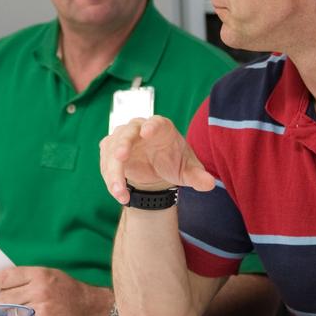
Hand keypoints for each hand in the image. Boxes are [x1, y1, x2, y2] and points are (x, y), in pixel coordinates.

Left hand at [0, 266, 111, 315]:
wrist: (89, 308)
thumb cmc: (68, 290)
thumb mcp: (49, 274)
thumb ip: (26, 277)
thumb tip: (0, 282)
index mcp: (39, 274)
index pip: (6, 276)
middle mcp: (39, 290)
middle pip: (3, 296)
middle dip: (3, 299)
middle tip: (11, 299)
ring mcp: (40, 309)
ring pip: (9, 312)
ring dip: (11, 311)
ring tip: (26, 309)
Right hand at [99, 116, 215, 203]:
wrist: (157, 170)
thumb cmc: (174, 163)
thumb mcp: (188, 171)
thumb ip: (198, 177)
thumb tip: (209, 184)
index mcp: (161, 127)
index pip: (155, 122)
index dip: (151, 126)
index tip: (147, 132)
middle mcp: (138, 129)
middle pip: (127, 133)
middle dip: (122, 144)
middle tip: (120, 157)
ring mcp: (122, 138)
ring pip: (112, 150)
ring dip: (113, 171)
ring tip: (120, 192)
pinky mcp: (110, 150)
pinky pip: (106, 162)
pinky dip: (110, 178)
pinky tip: (119, 193)